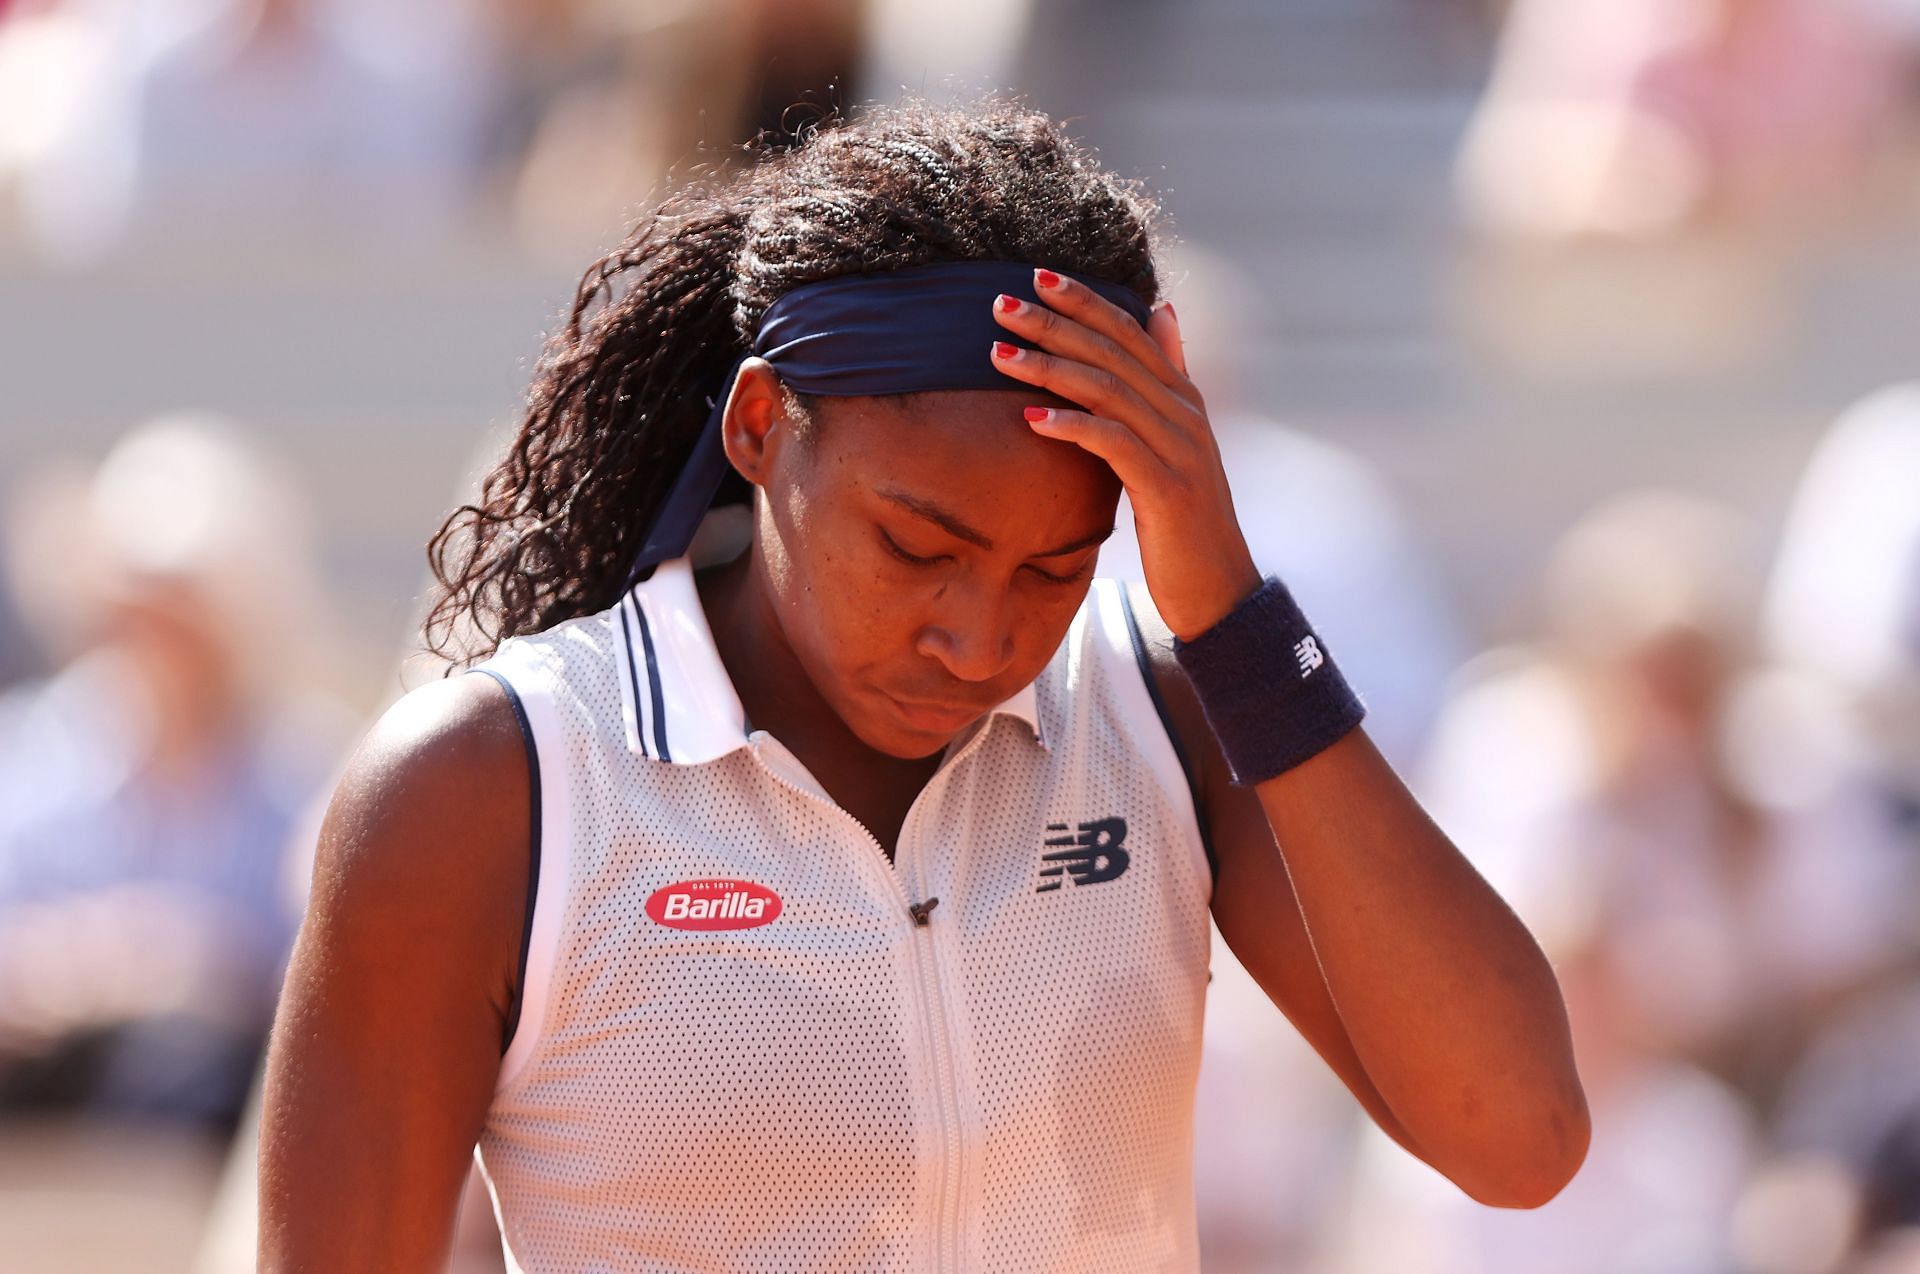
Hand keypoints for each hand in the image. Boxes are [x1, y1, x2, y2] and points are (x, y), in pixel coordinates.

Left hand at [989, 268, 1260, 640]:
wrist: (1219, 590)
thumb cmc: (1184, 520)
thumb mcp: (1176, 442)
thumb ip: (1167, 378)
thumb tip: (1162, 311)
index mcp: (1183, 399)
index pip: (1130, 333)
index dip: (1086, 301)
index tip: (1037, 278)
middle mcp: (1184, 415)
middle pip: (1113, 353)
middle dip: (1055, 323)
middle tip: (1000, 304)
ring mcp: (1179, 450)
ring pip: (1108, 391)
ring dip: (1050, 368)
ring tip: (998, 355)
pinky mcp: (1167, 489)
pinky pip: (1114, 445)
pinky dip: (1073, 426)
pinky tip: (1031, 419)